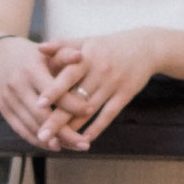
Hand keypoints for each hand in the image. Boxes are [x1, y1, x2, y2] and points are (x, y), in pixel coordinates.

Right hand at [0, 35, 83, 150]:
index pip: (53, 91)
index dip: (71, 103)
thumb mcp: (50, 52)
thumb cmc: (36, 55)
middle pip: (42, 115)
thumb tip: (80, 56)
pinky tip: (57, 145)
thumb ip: (65, 55)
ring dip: (55, 140)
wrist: (3, 56)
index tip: (90, 111)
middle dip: (65, 132)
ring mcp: (8, 99)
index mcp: (30, 69)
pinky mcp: (4, 110)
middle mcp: (17, 85)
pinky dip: (40, 141)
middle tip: (85, 144)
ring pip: (33, 127)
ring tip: (75, 146)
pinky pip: (22, 131)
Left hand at [28, 26, 166, 149]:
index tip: (38, 105)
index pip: (67, 76)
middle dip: (58, 118)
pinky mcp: (125, 95)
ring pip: (89, 110)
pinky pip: (109, 115)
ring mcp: (113, 84)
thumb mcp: (86, 41)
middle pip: (75, 98)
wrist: (145, 47)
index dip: (53, 91)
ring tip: (57, 142)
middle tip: (42, 134)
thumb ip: (62, 45)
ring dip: (73, 128)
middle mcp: (100, 71)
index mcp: (87, 57)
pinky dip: (96, 128)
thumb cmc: (108, 46)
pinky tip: (84, 140)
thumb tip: (39, 48)